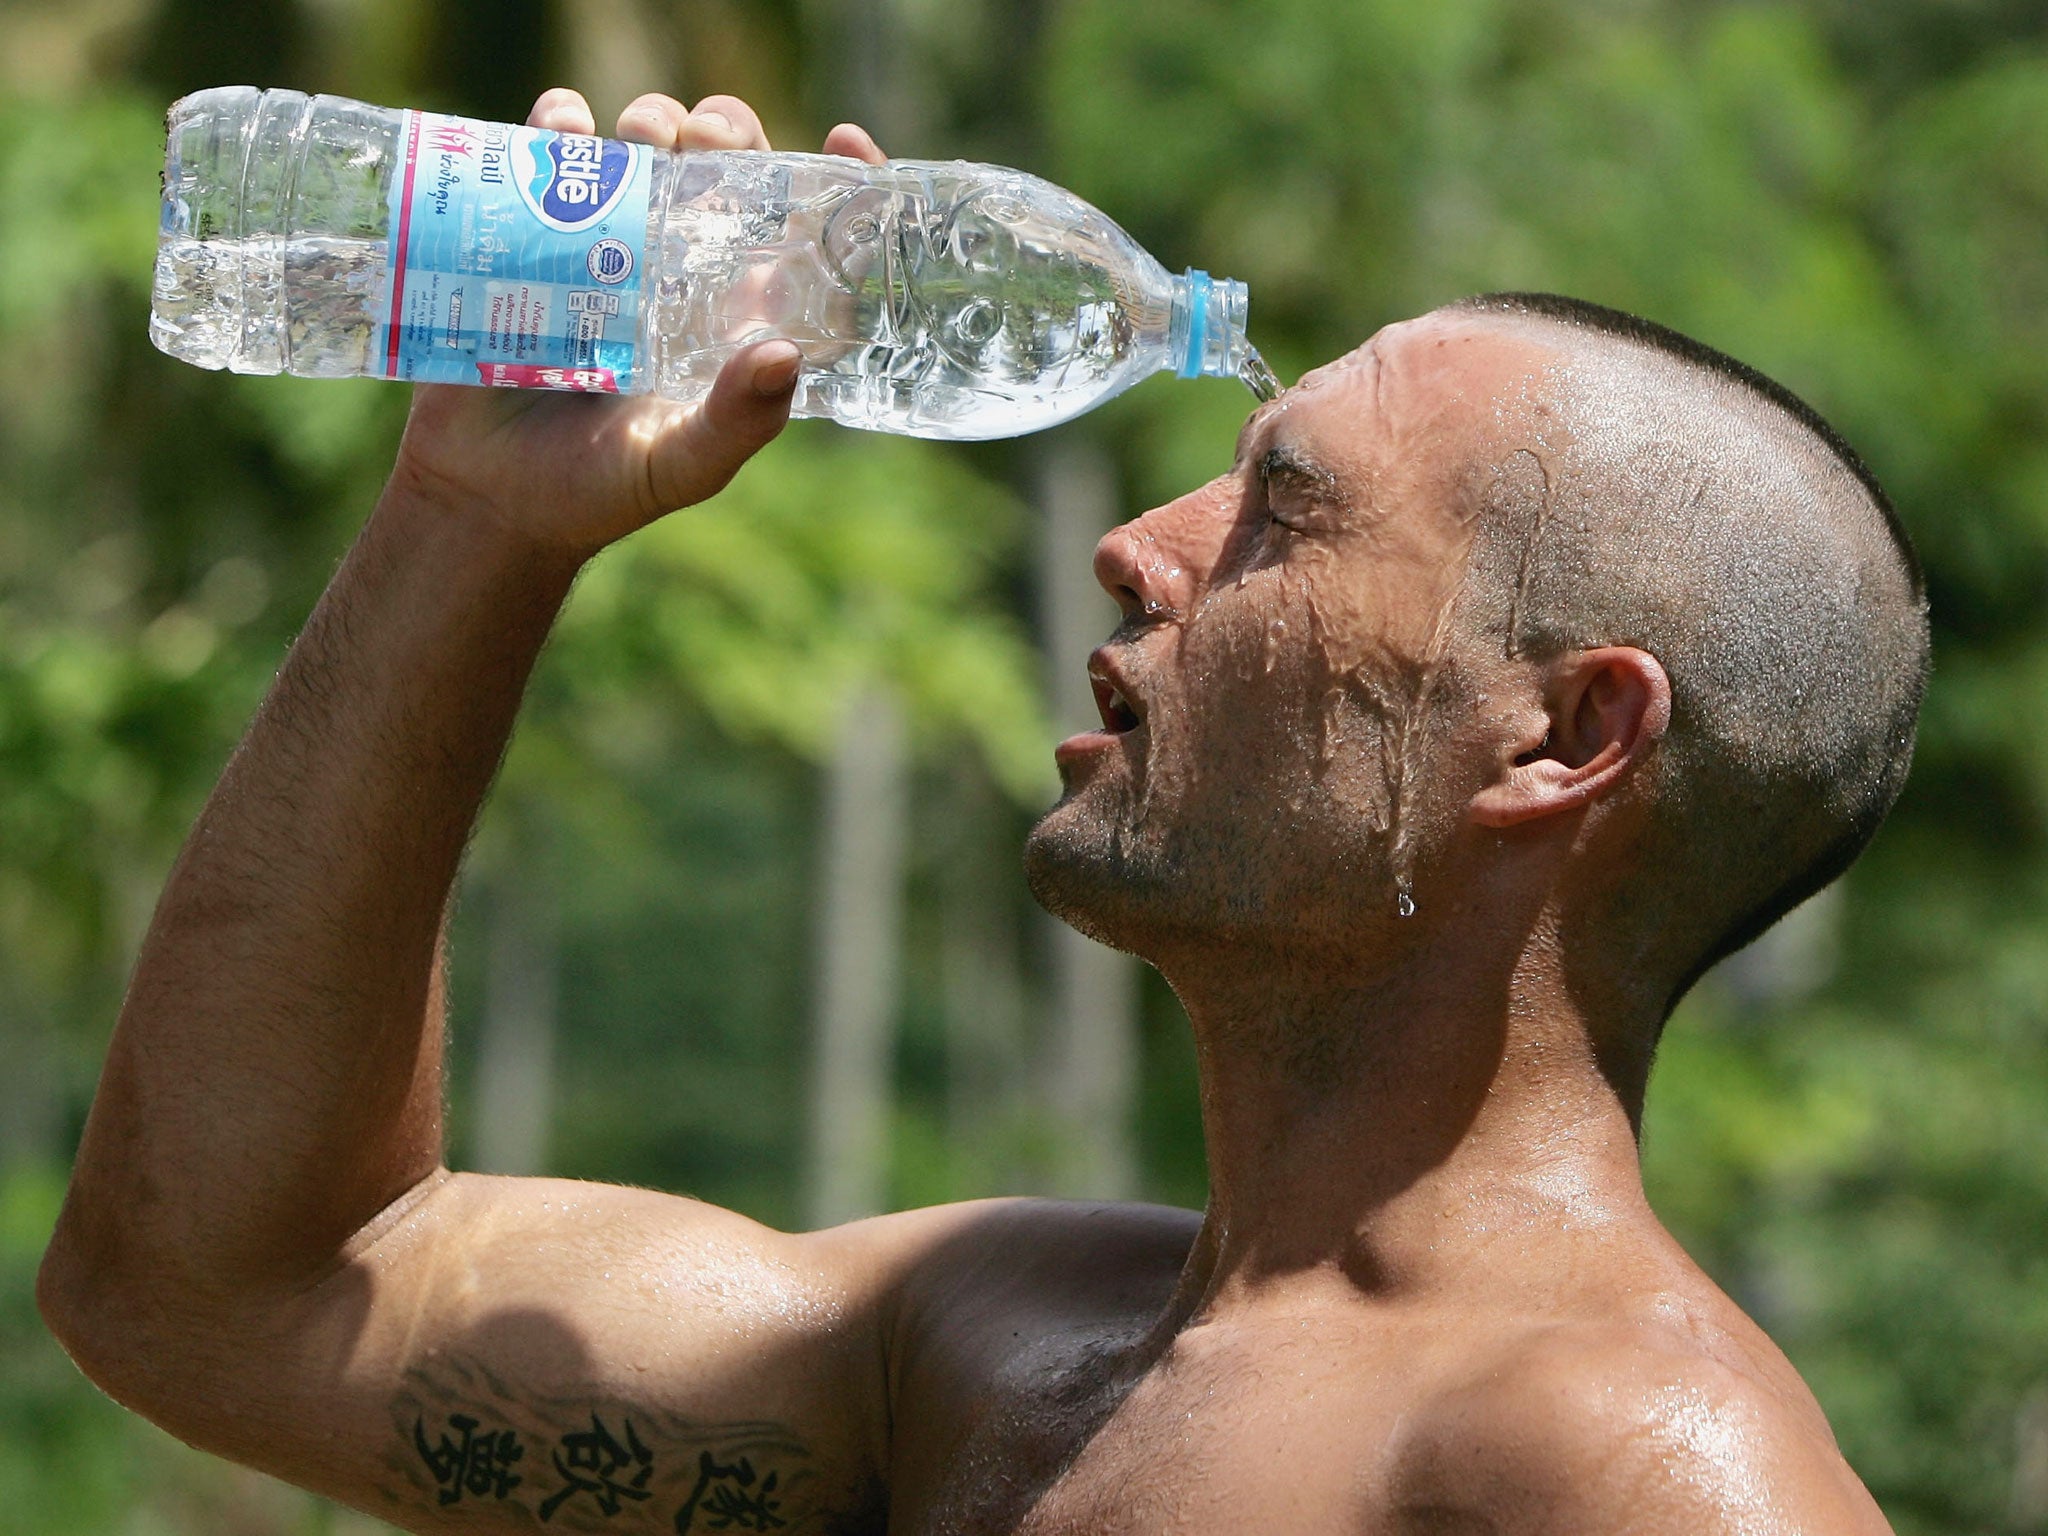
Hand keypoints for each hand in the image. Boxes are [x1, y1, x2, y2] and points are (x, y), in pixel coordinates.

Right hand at [385, 89, 888, 563]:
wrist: (487, 497)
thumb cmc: (599, 490)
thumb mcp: (680, 465)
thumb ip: (736, 423)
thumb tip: (783, 355)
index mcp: (733, 319)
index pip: (803, 239)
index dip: (837, 185)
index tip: (843, 137)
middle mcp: (680, 272)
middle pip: (722, 170)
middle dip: (725, 133)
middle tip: (706, 140)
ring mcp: (606, 246)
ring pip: (643, 148)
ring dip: (650, 122)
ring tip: (641, 139)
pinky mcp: (531, 234)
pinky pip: (548, 156)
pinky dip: (558, 123)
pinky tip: (565, 127)